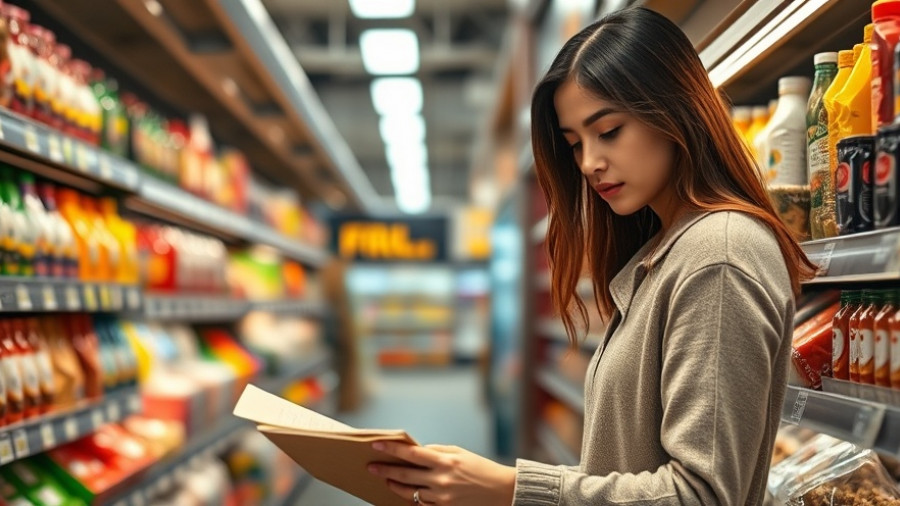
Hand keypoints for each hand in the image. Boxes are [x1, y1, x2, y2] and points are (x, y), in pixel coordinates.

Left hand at [368, 441, 515, 504]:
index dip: (391, 449)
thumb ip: (437, 451)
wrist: (501, 491)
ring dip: (395, 485)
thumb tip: (417, 451)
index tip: (376, 445)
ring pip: (410, 492)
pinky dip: (412, 498)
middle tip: (371, 467)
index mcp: (445, 461)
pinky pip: (422, 504)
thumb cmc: (480, 468)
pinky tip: (404, 493)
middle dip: (385, 470)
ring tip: (386, 480)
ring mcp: (442, 497)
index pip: (411, 453)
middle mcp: (441, 479)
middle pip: (405, 474)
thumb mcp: (460, 453)